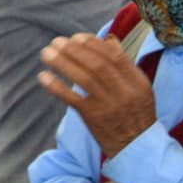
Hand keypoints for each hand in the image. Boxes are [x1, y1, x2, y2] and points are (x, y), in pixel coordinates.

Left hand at [38, 33, 156, 154]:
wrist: (136, 146)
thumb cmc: (135, 112)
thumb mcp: (138, 87)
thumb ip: (124, 64)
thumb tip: (108, 38)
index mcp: (137, 81)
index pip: (114, 56)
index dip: (93, 44)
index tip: (76, 37)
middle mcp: (124, 92)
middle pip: (96, 65)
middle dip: (73, 50)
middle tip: (56, 42)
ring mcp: (108, 105)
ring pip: (83, 79)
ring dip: (61, 63)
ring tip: (46, 53)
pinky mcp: (93, 118)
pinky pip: (72, 99)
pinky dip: (56, 86)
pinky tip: (43, 76)